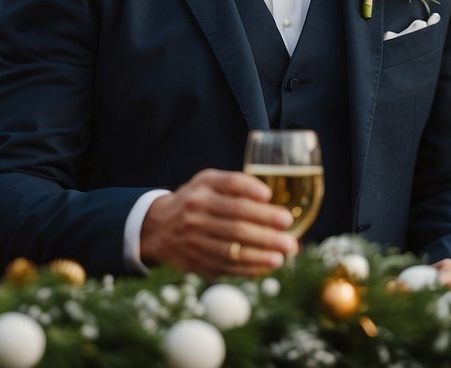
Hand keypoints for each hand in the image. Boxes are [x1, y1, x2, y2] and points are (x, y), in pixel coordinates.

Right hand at [140, 168, 297, 276]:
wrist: (160, 227)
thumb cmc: (196, 200)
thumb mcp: (208, 182)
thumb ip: (235, 183)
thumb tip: (268, 197)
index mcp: (201, 191)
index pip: (232, 191)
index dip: (255, 196)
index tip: (278, 208)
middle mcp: (195, 215)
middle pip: (236, 226)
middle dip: (267, 235)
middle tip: (290, 240)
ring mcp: (193, 241)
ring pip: (232, 250)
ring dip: (261, 255)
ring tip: (283, 256)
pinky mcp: (195, 262)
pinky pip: (226, 267)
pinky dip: (248, 269)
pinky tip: (266, 266)